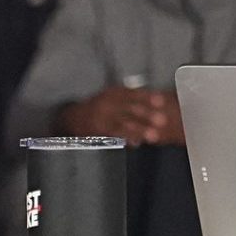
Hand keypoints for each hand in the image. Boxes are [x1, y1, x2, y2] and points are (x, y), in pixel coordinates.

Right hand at [58, 87, 179, 145]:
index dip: (147, 97)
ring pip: (124, 122)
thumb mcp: (112, 98)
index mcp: (113, 92)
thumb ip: (130, 99)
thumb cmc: (99, 107)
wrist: (73, 116)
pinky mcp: (98, 128)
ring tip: (153, 136)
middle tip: (162, 120)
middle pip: (130, 108)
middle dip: (147, 114)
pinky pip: (115, 134)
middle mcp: (108, 102)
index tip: (161, 101)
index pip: (132, 93)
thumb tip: (154, 103)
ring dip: (140, 129)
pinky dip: (127, 138)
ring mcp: (102, 116)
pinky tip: (136, 143)